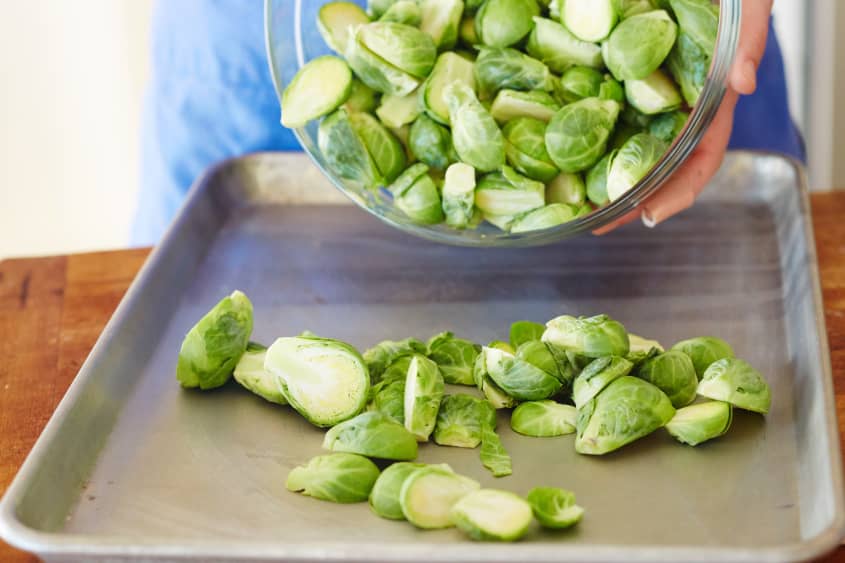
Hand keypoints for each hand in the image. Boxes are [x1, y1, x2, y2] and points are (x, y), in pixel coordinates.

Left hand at [594, 0, 773, 234]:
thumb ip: (750, 42)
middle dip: (630, 198)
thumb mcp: (747, 10)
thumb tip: (743, 82)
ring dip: (604, 175)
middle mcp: (679, 108)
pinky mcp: (624, 78)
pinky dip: (586, 133)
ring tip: (576, 201)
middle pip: (658, 165)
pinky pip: (606, 111)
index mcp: (711, 103)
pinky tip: (561, 149)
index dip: (678, 192)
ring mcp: (649, 96)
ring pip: (629, 144)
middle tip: (598, 222)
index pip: (701, 159)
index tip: (650, 216)